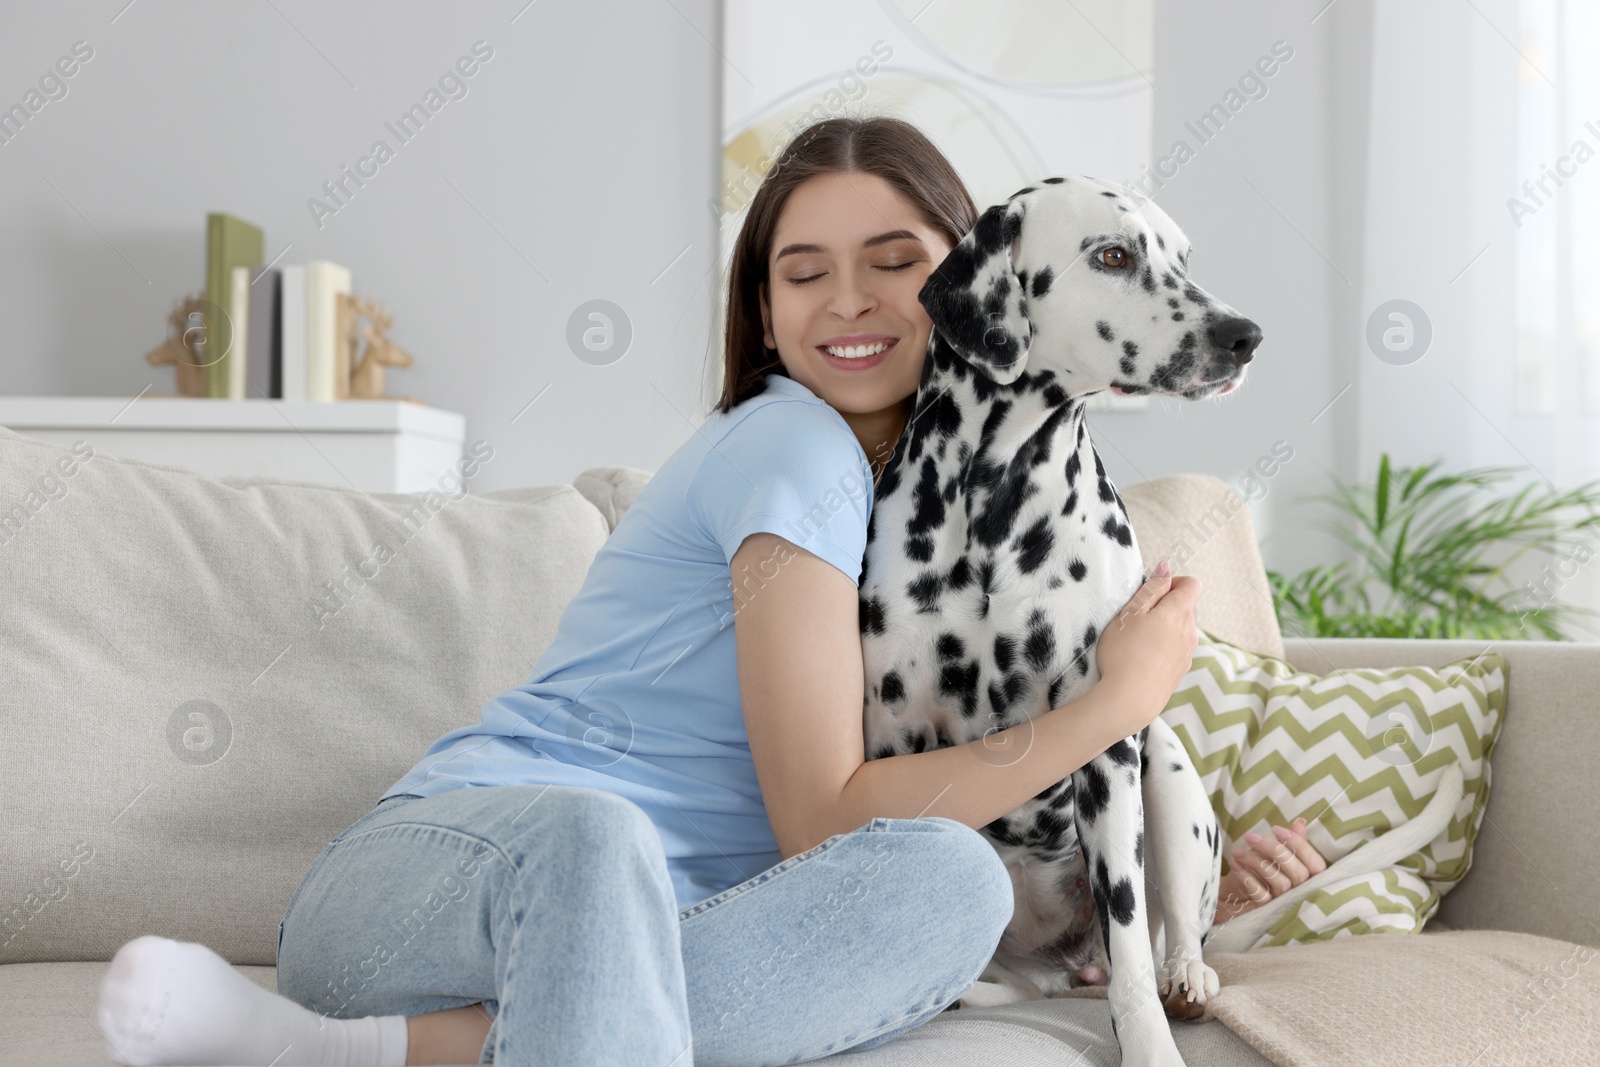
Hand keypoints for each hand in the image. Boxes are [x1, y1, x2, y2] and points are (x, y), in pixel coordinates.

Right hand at [1094, 560, 1201, 733]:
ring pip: (1180, 629)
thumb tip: (1166, 568)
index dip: (1173, 582)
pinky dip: (1162, 647)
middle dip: (1164, 606)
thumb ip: (1151, 588)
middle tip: (1136, 618)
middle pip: (1185, 607)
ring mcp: (1187, 653)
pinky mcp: (1180, 671)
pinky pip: (1175, 649)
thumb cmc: (1124, 653)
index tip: (1152, 591)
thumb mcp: (1130, 613)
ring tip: (1136, 641)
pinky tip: (1142, 659)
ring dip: (1163, 628)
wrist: (1129, 700)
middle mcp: (1190, 632)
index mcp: (1179, 612)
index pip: (1192, 585)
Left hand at [1212, 818, 1328, 924]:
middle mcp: (1301, 892)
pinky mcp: (1266, 912)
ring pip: (1280, 882)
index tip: (1275, 828)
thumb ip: (1291, 842)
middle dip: (1273, 850)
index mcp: (1310, 877)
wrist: (1232, 897)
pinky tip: (1236, 865)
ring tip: (1237, 852)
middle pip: (1297, 872)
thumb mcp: (1274, 855)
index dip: (1298, 844)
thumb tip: (1300, 822)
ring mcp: (1284, 903)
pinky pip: (1261, 895)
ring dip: (1256, 862)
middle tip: (1250, 837)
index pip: (1316, 863)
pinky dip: (1247, 877)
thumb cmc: (1260, 872)